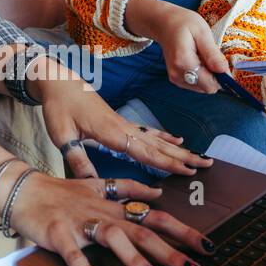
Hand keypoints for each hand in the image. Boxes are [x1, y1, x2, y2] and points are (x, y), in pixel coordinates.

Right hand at [7, 170, 211, 265]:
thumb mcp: (98, 186)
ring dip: (136, 260)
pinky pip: (75, 254)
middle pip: (144, 231)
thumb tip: (157, 192)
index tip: (210, 247)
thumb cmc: (61, 193)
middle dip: (172, 252)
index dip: (184, 231)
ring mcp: (81, 223)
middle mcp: (104, 214)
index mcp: (115, 207)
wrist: (22, 189)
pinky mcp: (59, 234)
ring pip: (115, 239)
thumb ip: (128, 189)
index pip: (157, 217)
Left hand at [33, 57, 212, 178]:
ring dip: (179, 150)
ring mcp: (124, 124)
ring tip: (199, 157)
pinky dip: (163, 137)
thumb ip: (78, 160)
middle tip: (206, 165)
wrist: (58, 82)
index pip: (146, 152)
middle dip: (183, 157)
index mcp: (111, 132)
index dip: (168, 163)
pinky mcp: (120, 122)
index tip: (187, 171)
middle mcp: (123, 127)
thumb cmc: (58, 108)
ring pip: (157, 140)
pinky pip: (147, 131)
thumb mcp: (62, 136)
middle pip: (159, 146)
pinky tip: (176, 140)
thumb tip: (91, 184)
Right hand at [137, 0, 229, 93]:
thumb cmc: (183, 23)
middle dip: (215, 75)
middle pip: (207, 88)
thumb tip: (224, 71)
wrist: (164, 24)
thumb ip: (212, 54)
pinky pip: (196, 84)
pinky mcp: (176, 79)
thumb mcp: (202, 32)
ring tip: (203, 56)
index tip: (223, 62)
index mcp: (183, 62)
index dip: (222, 77)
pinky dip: (202, 75)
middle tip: (211, 56)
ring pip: (203, 87)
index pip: (209, 84)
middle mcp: (177, 74)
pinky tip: (198, 60)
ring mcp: (175, 78)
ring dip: (209, 75)